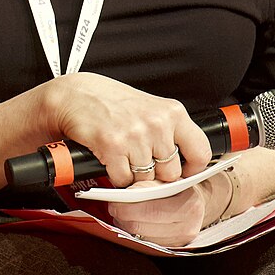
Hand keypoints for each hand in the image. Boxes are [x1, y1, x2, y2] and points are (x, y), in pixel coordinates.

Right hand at [40, 73, 212, 187]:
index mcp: (172, 112)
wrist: (73, 95)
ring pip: (146, 178)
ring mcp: (135, 135)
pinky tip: (110, 159)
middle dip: (156, 173)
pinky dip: (116, 175)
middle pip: (171, 172)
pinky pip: (124, 178)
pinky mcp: (112, 146)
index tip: (181, 170)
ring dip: (133, 174)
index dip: (191, 167)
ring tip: (122, 156)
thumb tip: (184, 164)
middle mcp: (156, 123)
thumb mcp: (150, 108)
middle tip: (140, 161)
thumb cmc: (109, 102)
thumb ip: (169, 132)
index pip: (200, 151)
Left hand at [107, 176, 225, 247]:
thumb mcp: (167, 179)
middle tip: (113, 205)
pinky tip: (133, 221)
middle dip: (122, 215)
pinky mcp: (172, 248)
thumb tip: (127, 193)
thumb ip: (148, 185)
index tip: (116, 199)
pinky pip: (144, 242)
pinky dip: (133, 231)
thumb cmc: (177, 188)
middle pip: (141, 226)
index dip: (128, 206)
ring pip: (139, 236)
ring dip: (125, 224)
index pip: (151, 210)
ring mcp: (180, 240)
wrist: (194, 203)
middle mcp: (188, 226)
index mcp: (189, 204)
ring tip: (122, 212)